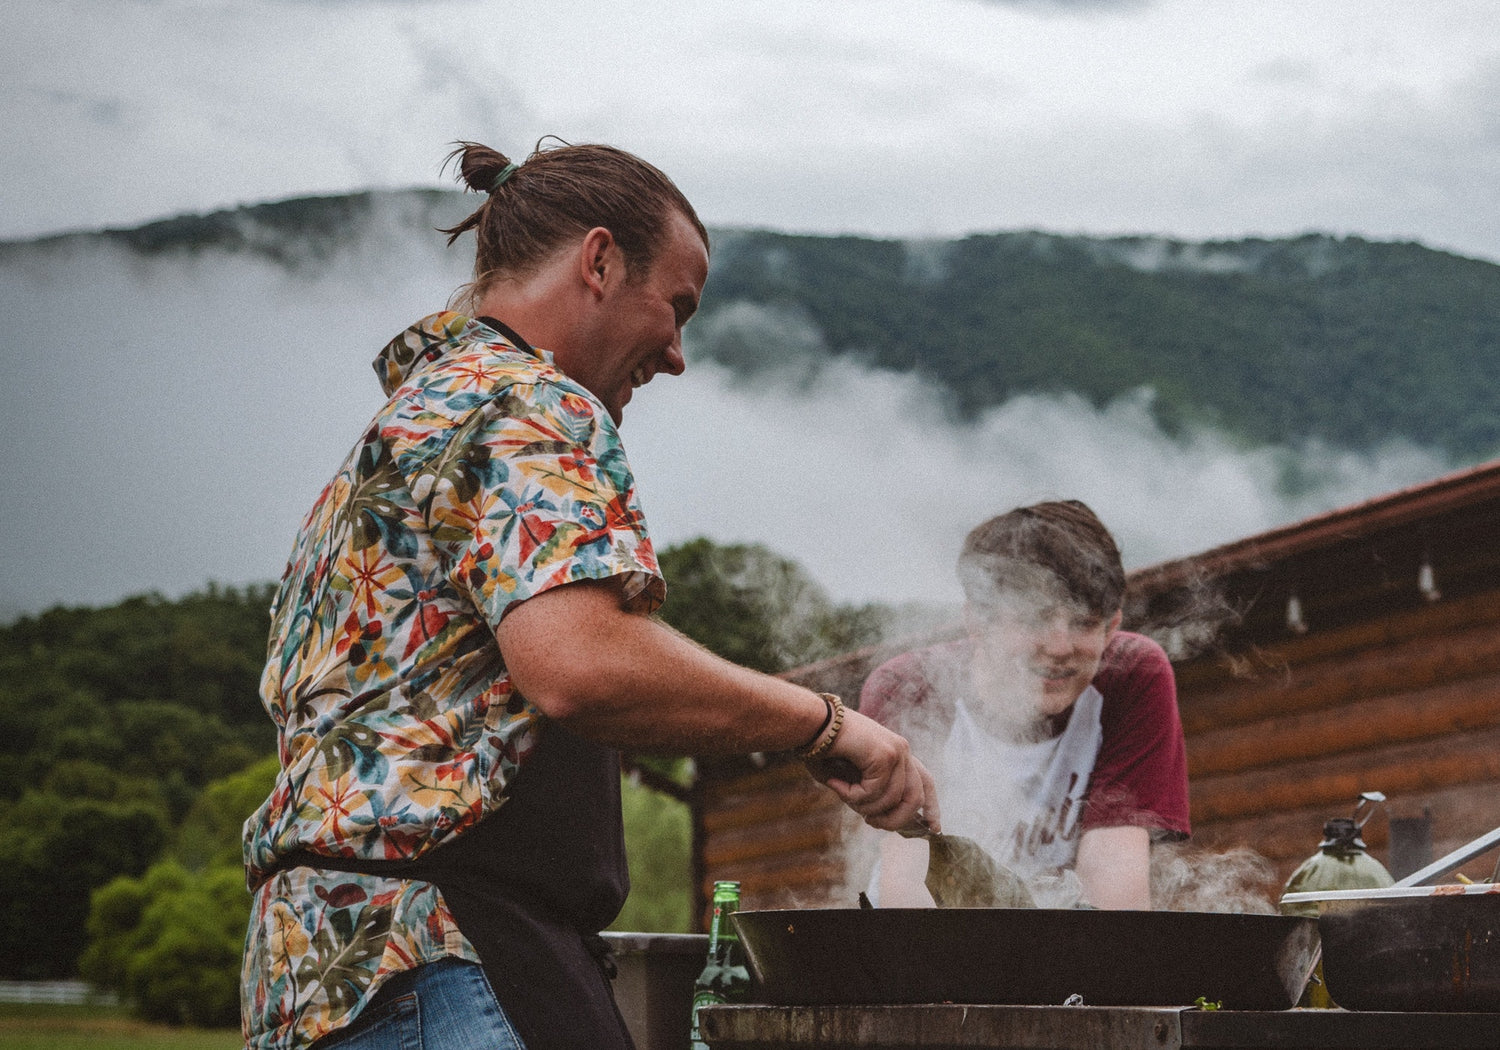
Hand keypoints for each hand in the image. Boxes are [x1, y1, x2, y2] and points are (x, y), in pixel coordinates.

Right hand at [805, 709, 939, 832]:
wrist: (810, 724)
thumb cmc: (825, 751)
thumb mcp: (853, 777)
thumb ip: (871, 793)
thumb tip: (882, 818)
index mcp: (898, 753)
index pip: (926, 782)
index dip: (931, 807)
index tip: (934, 829)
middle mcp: (902, 750)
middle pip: (915, 798)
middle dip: (894, 820)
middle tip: (871, 823)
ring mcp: (896, 750)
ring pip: (892, 799)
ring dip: (865, 806)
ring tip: (843, 794)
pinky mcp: (885, 754)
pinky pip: (874, 792)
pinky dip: (852, 796)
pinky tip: (836, 783)